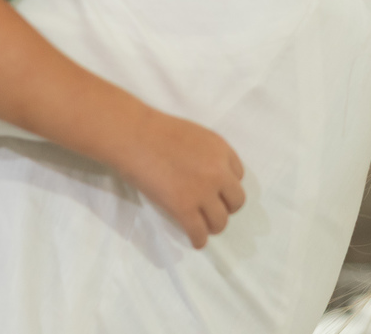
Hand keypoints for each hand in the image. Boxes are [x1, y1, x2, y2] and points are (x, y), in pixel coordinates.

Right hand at [118, 111, 245, 248]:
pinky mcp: (184, 208)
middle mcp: (218, 171)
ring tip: (201, 226)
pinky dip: (198, 239)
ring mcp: (203, 191)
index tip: (215, 191)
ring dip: (212, 225)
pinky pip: (199, 232)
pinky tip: (194, 240)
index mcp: (221, 149)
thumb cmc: (153, 130)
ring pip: (220, 221)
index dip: (226, 185)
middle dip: (224, 206)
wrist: (132, 135)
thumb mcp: (192, 135)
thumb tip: (204, 175)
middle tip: (209, 208)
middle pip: (236, 200)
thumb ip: (206, 154)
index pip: (238, 176)